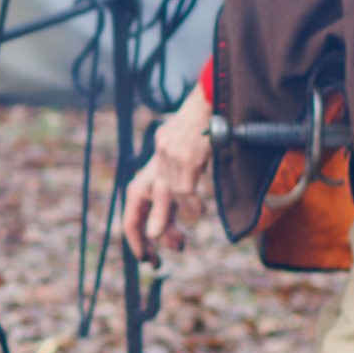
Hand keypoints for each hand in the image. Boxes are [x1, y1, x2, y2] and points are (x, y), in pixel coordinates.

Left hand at [124, 86, 212, 263]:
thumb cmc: (210, 121)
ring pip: (163, 197)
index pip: (136, 192)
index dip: (135, 222)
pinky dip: (190, 205)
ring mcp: (170, 153)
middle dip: (139, 229)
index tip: (144, 248)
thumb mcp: (191, 146)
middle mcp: (159, 155)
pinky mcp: (186, 154)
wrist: (219, 94)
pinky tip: (198, 212)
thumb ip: (183, 172)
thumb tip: (187, 206)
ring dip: (167, 223)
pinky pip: (184, 188)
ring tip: (178, 243)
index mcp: (158, 154)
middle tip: (149, 257)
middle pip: (138, 195)